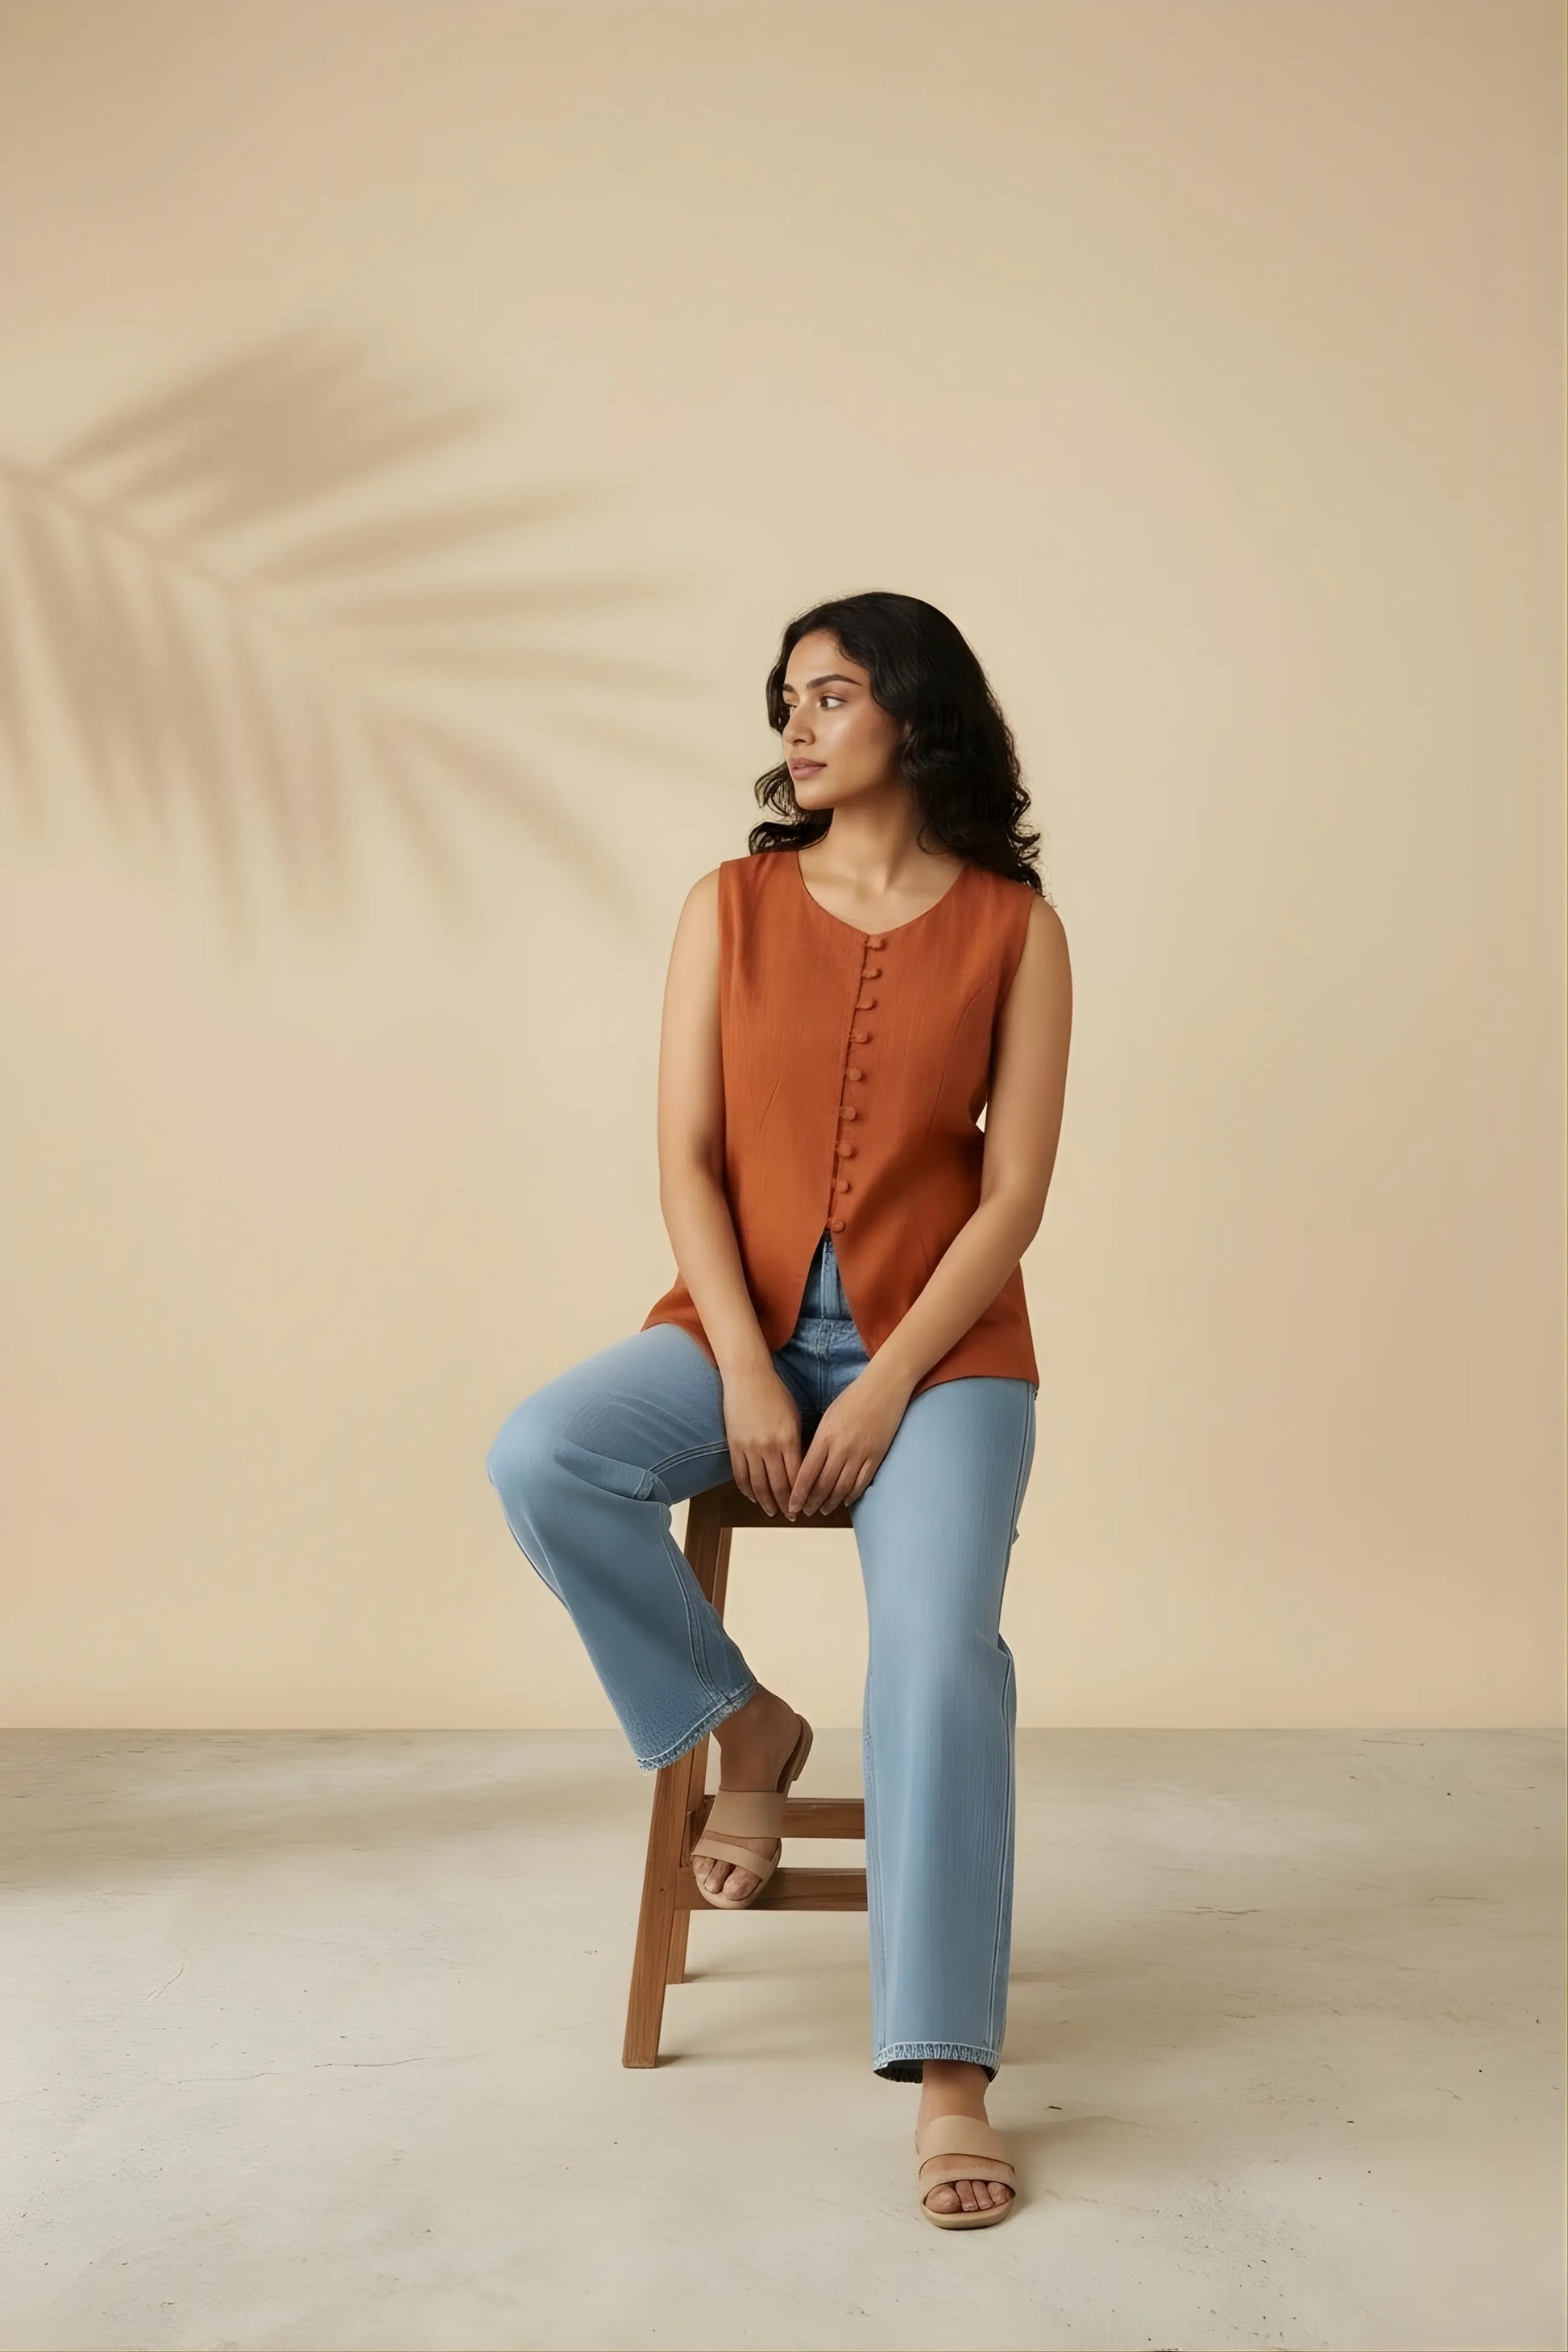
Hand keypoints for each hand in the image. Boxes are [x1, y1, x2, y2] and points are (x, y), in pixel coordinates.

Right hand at [720, 1360, 804, 1517]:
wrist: (747, 1377)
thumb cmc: (776, 1393)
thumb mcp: (794, 1417)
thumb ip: (797, 1443)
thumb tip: (802, 1467)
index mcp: (788, 1439)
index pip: (797, 1477)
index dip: (801, 1495)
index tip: (805, 1506)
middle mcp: (769, 1447)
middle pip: (778, 1486)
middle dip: (785, 1505)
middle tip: (790, 1516)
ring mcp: (750, 1447)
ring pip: (758, 1485)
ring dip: (765, 1502)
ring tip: (771, 1512)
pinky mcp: (734, 1445)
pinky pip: (740, 1474)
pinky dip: (747, 1489)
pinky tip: (753, 1497)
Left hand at [787, 1360, 913, 1518]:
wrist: (885, 1386)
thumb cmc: (854, 1397)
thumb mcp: (829, 1416)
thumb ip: (819, 1440)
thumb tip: (809, 1464)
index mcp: (825, 1436)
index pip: (806, 1473)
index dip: (798, 1494)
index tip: (792, 1505)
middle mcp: (841, 1448)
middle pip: (823, 1485)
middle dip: (812, 1502)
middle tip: (805, 1512)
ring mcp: (861, 1453)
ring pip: (842, 1488)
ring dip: (830, 1503)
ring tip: (822, 1510)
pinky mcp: (877, 1456)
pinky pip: (862, 1483)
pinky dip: (852, 1495)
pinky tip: (844, 1500)